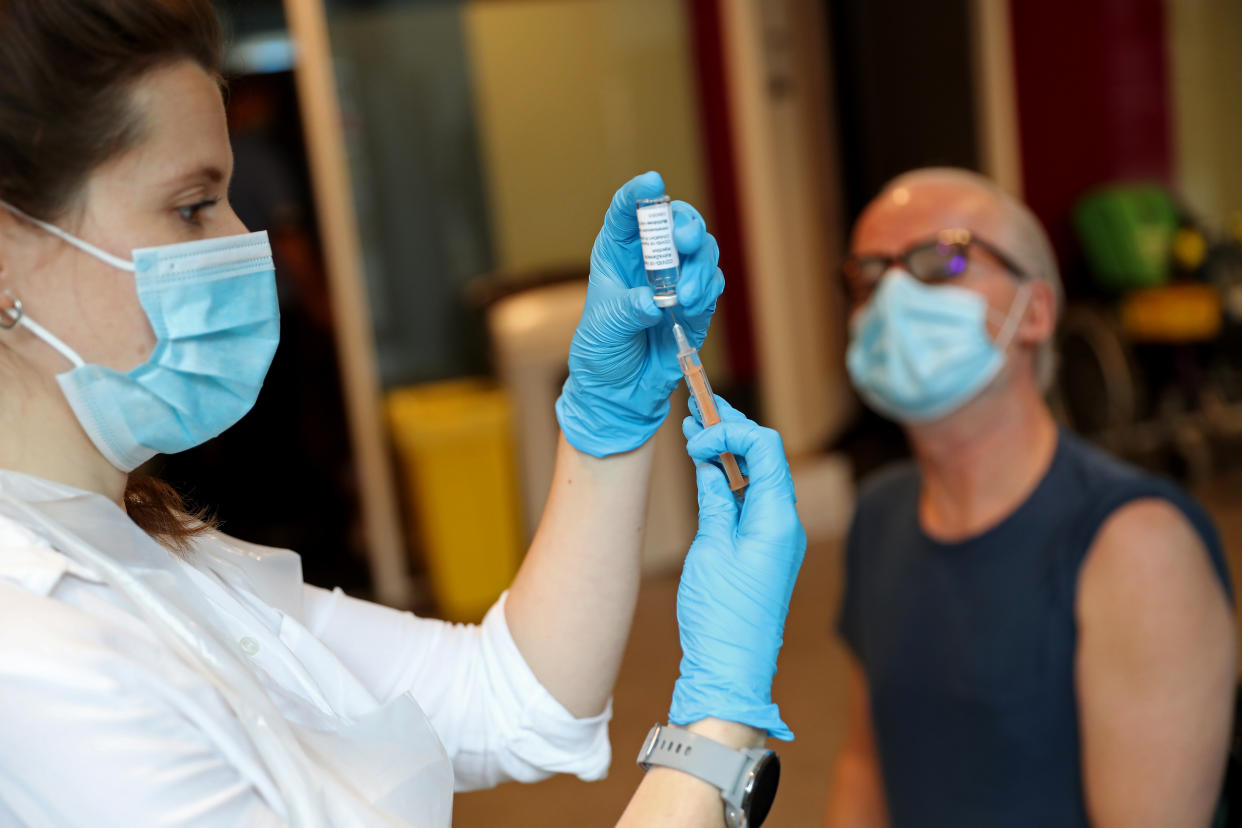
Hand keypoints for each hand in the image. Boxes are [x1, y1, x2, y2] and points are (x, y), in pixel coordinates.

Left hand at [555, 171, 723, 456]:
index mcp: (618, 253)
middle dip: (686, 227)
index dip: (640, 193)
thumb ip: (628, 311)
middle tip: (685, 243)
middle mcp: (650, 260)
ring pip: (701, 251)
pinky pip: (713, 283)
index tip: (653, 182)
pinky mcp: (697, 303)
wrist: (621, 391)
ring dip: (700, 266)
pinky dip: (709, 288)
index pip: (628, 212)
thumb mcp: (604, 329)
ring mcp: (677, 280)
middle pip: (677, 223)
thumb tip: (653, 301)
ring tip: (688, 295)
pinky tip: (694, 304)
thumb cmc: (603, 353)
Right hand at [670, 397, 805, 740]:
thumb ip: (714, 500)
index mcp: (778, 519)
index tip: (696, 434)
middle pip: (764, 458)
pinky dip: (729, 479)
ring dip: (728, 452)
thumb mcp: (710, 549)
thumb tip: (710, 463)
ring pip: (757, 477)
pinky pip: (751, 501)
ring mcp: (776, 538)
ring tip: (694, 429)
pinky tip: (705, 469)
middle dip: (731, 429)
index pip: (765, 449)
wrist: (730, 671)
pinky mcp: (764, 551)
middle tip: (697, 406)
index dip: (732, 429)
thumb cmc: (722, 616)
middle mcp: (785, 524)